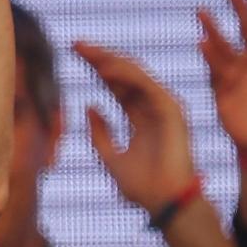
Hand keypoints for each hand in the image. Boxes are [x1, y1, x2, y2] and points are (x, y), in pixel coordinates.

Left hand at [73, 42, 199, 214]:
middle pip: (124, 75)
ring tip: (87, 51)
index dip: (97, 69)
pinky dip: (126, 74)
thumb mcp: (110, 158)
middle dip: (101, 58)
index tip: (75, 55)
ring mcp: (164, 107)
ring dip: (111, 61)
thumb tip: (89, 106)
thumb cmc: (142, 187)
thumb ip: (100, 134)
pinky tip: (105, 67)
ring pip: (136, 74)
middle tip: (76, 43)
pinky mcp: (171, 110)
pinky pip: (146, 84)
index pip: (116, 85)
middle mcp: (152, 108)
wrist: (163, 203)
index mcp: (139, 118)